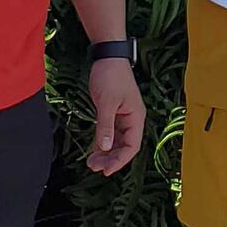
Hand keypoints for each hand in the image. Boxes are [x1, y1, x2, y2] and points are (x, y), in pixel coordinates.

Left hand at [84, 56, 145, 175]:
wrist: (108, 56)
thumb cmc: (111, 76)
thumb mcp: (107, 102)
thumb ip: (106, 126)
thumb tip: (105, 148)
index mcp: (136, 117)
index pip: (132, 146)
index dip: (120, 161)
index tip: (105, 171)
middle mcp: (132, 119)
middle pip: (124, 146)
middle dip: (111, 159)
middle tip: (94, 168)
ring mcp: (123, 117)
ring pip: (117, 142)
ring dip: (106, 153)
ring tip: (91, 163)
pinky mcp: (113, 113)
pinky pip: (110, 133)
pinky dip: (102, 143)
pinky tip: (93, 151)